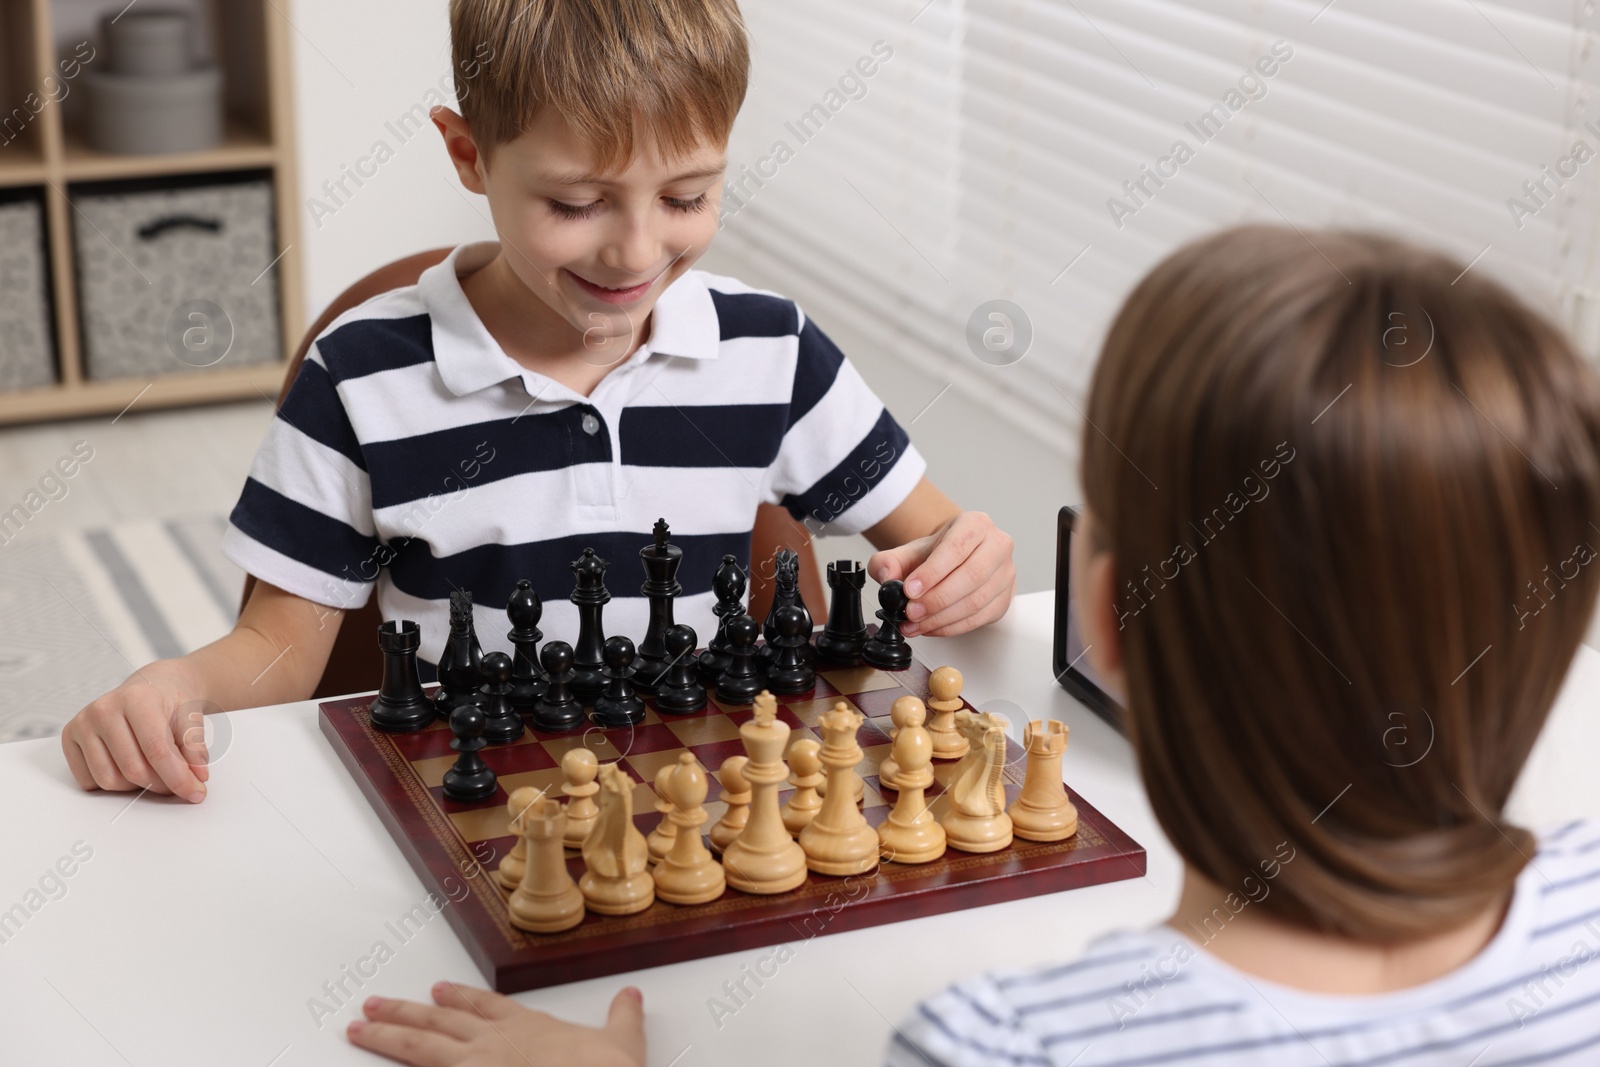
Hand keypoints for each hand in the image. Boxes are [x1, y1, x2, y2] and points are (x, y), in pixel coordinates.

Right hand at [61, 663, 209, 801]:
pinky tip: (127, 767)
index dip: (178, 777)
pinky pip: (88, 782)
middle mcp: (104, 709)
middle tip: (177, 783)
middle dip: (160, 784)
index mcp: (136, 698)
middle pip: (132, 770)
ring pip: (108, 780)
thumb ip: (195, 746)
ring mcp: (83, 723)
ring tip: (152, 772)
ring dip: (135, 787)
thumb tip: (198, 776)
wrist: (151, 686)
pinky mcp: (69, 738)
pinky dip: (111, 784)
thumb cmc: (169, 701)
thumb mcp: (192, 716)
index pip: (156, 750)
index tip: (196, 793)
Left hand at [348, 983, 645, 1066]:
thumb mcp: (622, 1042)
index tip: (439, 991)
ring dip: (386, 1035)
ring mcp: (474, 1066)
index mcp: (527, 1027)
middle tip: (375, 1004)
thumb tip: (631, 996)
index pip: (485, 1006)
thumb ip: (623, 1018)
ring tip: (358, 1026)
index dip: (459, 999)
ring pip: (419, 1046)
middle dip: (405, 1013)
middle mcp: (494, 1042)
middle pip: (439, 1023)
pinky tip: (375, 1064)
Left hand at [868, 511, 1015, 636]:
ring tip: (915, 623)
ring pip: (977, 600)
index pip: (957, 548)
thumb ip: (887, 561)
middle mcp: (997, 545)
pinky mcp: (1004, 599)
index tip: (910, 590)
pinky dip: (952, 627)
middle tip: (911, 611)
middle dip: (937, 599)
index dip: (933, 572)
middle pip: (972, 576)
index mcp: (976, 524)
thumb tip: (885, 575)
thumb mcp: (907, 552)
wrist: (952, 561)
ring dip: (942, 617)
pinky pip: (979, 618)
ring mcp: (1005, 573)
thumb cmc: (935, 554)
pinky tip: (931, 627)